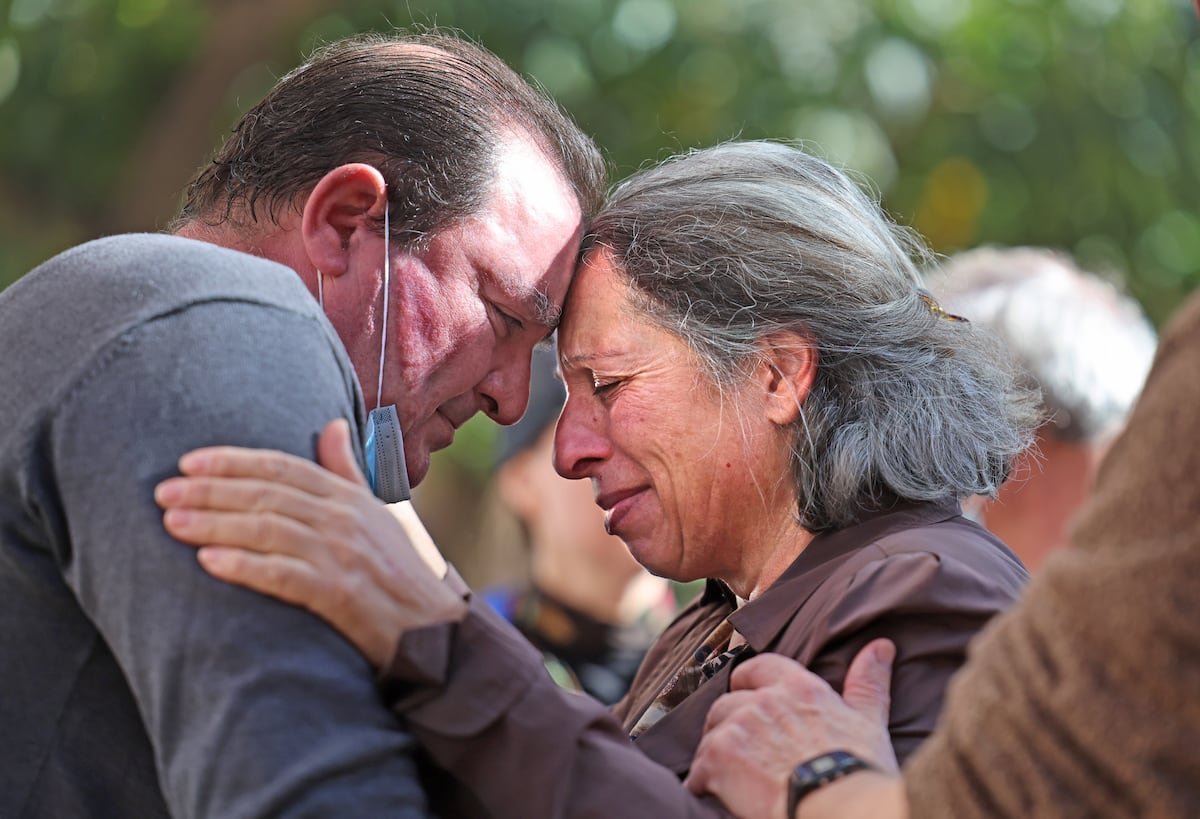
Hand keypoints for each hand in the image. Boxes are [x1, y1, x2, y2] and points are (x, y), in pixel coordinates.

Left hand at [154, 419, 467, 667]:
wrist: (435, 629)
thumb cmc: (401, 571)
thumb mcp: (379, 512)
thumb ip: (348, 472)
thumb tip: (332, 424)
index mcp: (350, 497)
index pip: (284, 467)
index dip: (234, 461)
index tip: (189, 461)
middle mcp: (345, 519)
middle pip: (268, 494)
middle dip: (212, 490)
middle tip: (163, 492)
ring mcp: (343, 556)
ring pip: (269, 529)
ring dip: (217, 523)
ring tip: (172, 523)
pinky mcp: (341, 594)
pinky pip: (284, 575)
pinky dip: (245, 565)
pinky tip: (209, 561)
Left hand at [685, 641, 899, 817]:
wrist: (840, 807)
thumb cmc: (859, 770)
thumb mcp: (869, 721)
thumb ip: (867, 682)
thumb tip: (881, 647)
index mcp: (798, 687)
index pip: (758, 667)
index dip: (748, 683)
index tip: (748, 697)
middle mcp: (763, 699)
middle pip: (727, 702)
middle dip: (730, 724)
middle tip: (742, 750)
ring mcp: (738, 726)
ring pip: (711, 733)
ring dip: (716, 753)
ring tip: (730, 775)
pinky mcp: (719, 756)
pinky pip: (698, 769)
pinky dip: (703, 783)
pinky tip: (715, 794)